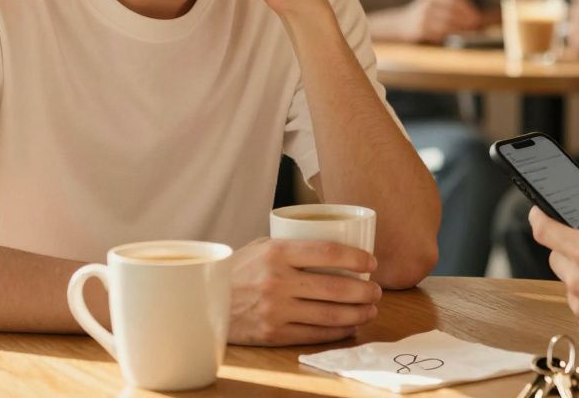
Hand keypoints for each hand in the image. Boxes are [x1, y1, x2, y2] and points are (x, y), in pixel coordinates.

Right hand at [227, 237, 382, 345]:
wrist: (202, 304)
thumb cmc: (237, 271)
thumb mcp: (260, 246)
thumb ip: (293, 244)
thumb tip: (335, 245)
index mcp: (277, 252)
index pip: (328, 252)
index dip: (357, 258)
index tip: (371, 263)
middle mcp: (277, 281)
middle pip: (336, 287)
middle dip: (365, 291)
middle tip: (377, 290)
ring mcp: (275, 310)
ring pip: (330, 314)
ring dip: (358, 313)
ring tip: (371, 309)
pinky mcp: (273, 334)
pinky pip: (315, 334)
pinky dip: (339, 331)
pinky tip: (351, 326)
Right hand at [401, 0, 482, 43]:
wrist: (397, 26)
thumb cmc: (421, 17)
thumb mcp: (431, 7)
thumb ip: (448, 9)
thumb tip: (472, 18)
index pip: (453, 0)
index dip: (467, 8)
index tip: (476, 16)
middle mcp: (426, 5)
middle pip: (451, 12)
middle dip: (466, 20)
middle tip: (475, 26)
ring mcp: (422, 17)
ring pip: (446, 24)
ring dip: (460, 29)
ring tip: (469, 33)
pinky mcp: (419, 30)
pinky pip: (438, 34)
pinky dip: (449, 36)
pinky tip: (456, 38)